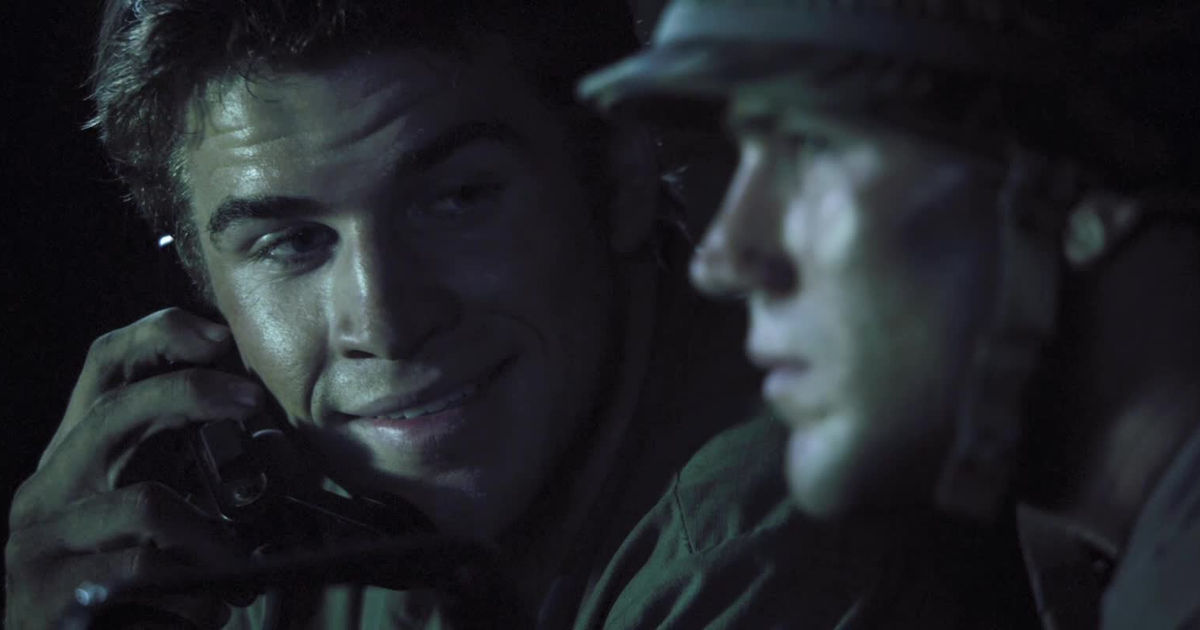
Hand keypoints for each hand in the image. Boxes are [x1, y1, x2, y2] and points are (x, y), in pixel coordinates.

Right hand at [5, 308, 265, 628]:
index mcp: (79, 459)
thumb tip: (270, 437)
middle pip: (115, 409)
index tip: (219, 335)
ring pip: (145, 503)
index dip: (158, 336)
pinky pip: (141, 571)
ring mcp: (39, 540)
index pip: (104, 368)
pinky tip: (209, 610)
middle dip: (192, 393)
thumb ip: (192, 476)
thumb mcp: (163, 522)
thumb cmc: (131, 595)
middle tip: (253, 400)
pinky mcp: (47, 592)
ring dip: (213, 539)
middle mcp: (48, 488)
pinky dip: (194, 592)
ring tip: (239, 572)